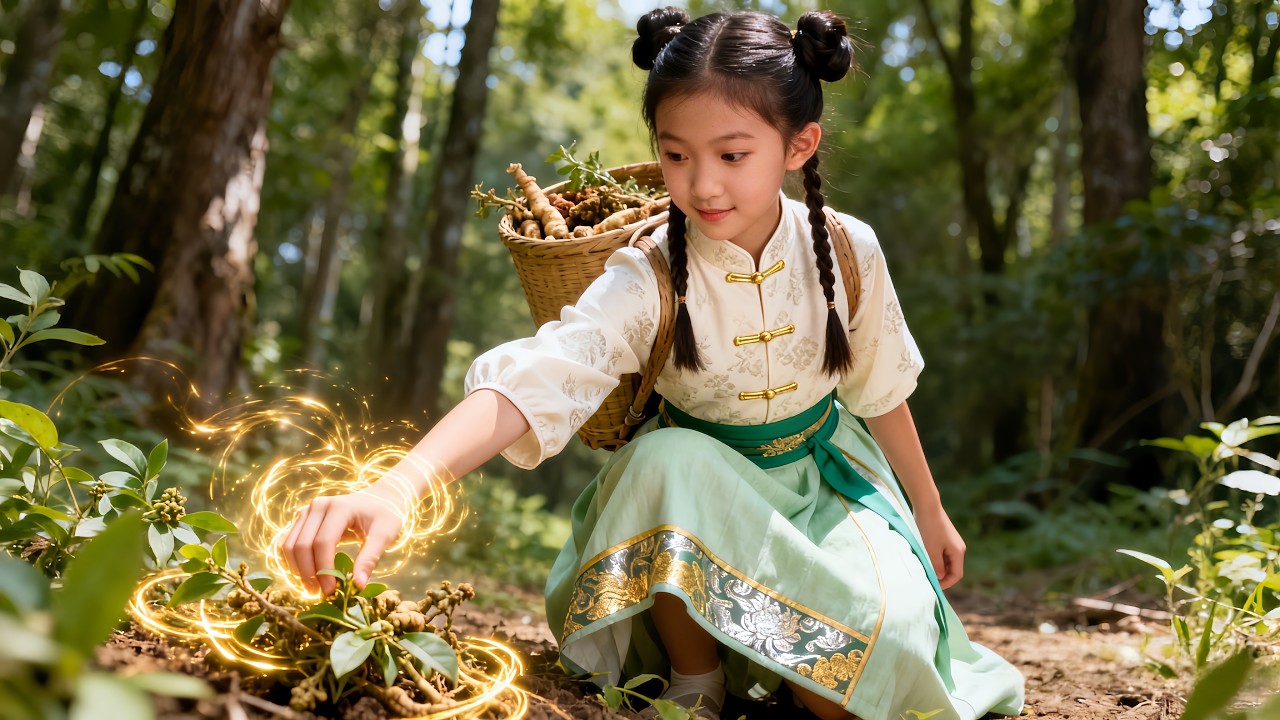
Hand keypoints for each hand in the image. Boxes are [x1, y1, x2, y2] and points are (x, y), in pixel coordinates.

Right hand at [282, 481, 408, 594]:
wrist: (380, 497)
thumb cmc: (385, 515)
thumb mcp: (385, 534)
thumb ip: (370, 558)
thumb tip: (358, 586)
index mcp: (339, 507)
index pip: (323, 542)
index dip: (324, 569)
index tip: (332, 591)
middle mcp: (318, 506)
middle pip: (301, 545)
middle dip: (308, 573)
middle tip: (320, 594)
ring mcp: (307, 511)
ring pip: (289, 545)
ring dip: (297, 569)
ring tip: (313, 588)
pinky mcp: (303, 518)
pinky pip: (288, 543)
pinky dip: (293, 561)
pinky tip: (306, 576)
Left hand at [915, 504, 964, 589]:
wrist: (927, 506)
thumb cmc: (929, 528)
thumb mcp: (931, 550)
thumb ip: (936, 566)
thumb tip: (940, 577)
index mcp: (958, 552)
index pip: (956, 575)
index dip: (946, 583)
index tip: (934, 587)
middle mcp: (959, 548)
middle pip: (953, 568)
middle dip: (942, 576)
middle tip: (928, 579)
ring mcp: (953, 542)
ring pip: (947, 561)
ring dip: (938, 567)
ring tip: (925, 569)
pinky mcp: (946, 538)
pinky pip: (943, 553)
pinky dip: (936, 558)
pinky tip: (926, 558)